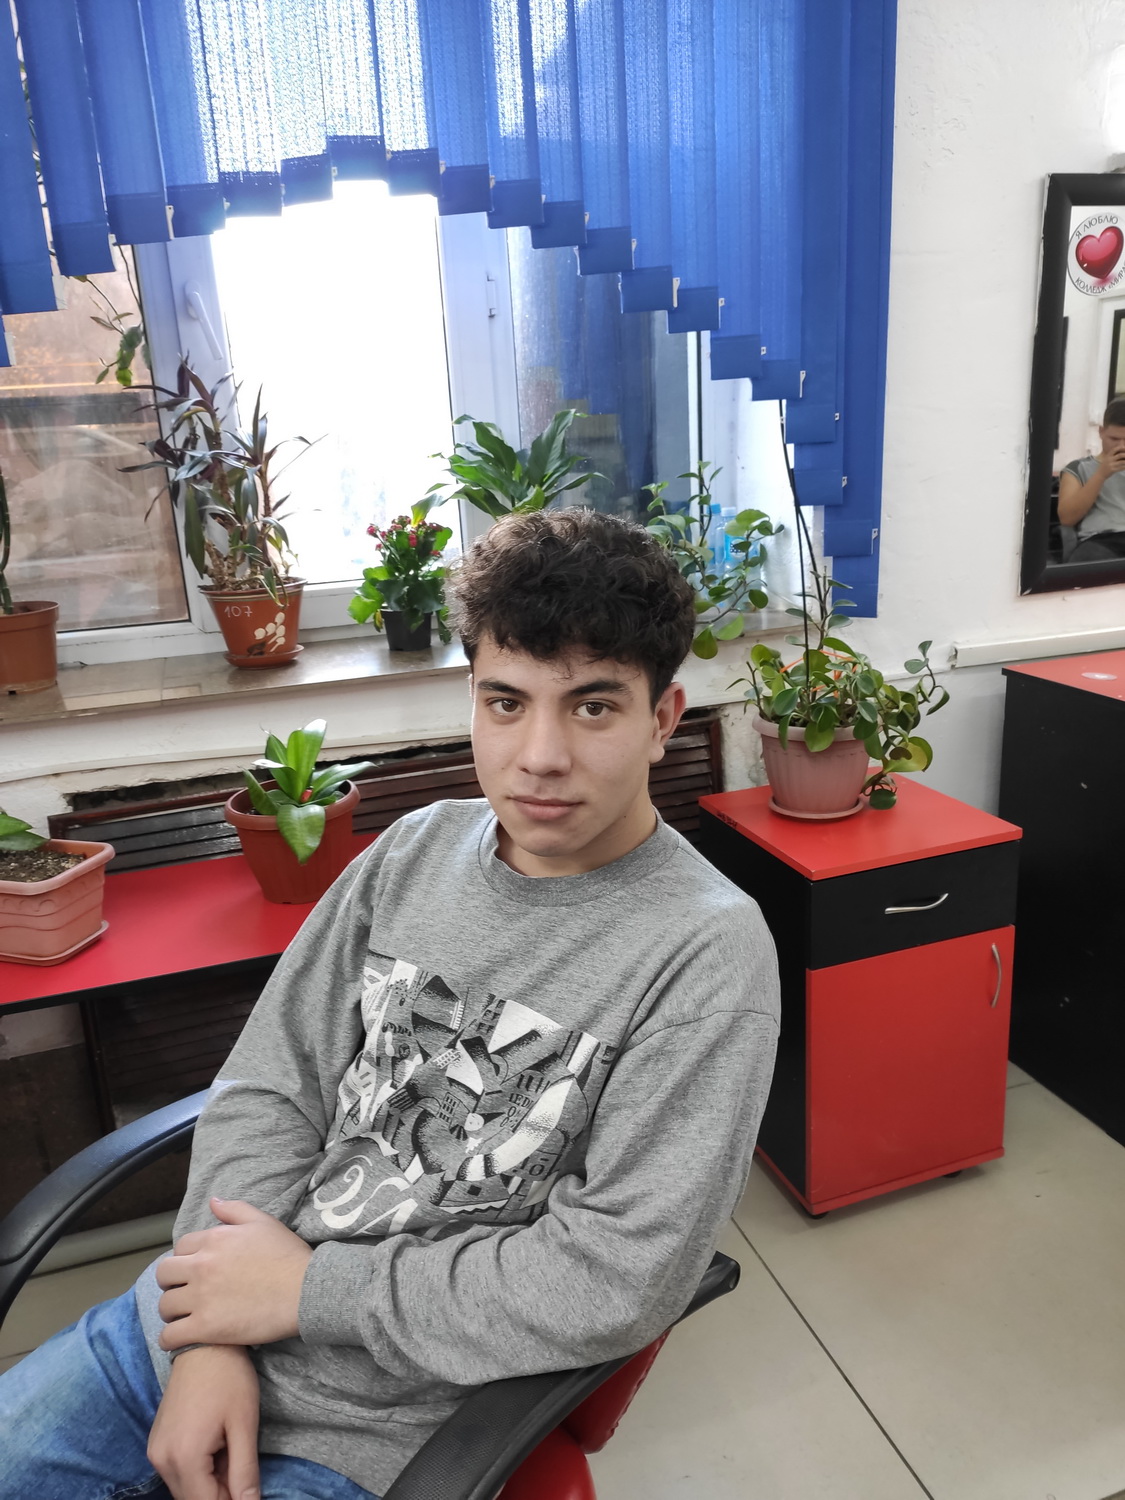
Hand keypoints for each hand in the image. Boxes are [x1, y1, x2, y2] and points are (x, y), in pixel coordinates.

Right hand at [147, 1344, 258, 1499]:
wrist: (204, 1344)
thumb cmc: (229, 1378)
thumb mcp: (243, 1425)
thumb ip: (244, 1472)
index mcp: (183, 1457)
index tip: (248, 1491)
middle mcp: (161, 1460)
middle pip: (192, 1499)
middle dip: (220, 1493)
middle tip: (242, 1470)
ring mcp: (155, 1451)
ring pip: (185, 1488)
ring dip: (210, 1483)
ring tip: (230, 1451)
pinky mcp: (156, 1443)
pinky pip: (178, 1472)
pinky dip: (199, 1471)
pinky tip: (217, 1447)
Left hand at [157, 1198, 312, 1348]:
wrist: (305, 1291)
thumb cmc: (287, 1256)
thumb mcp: (264, 1222)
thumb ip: (234, 1210)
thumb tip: (213, 1202)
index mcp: (214, 1240)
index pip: (180, 1247)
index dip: (185, 1258)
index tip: (194, 1269)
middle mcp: (202, 1267)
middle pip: (164, 1274)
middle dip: (171, 1283)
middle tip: (185, 1292)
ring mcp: (201, 1298)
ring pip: (164, 1306)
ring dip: (170, 1312)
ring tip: (182, 1317)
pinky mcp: (205, 1328)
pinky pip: (170, 1336)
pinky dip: (170, 1339)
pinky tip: (180, 1339)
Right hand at [1097, 444, 1124, 474]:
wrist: (1100, 474)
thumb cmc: (1105, 465)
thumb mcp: (1107, 458)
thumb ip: (1113, 455)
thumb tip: (1122, 452)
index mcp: (1108, 455)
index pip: (1115, 449)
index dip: (1121, 447)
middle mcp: (1109, 459)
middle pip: (1120, 455)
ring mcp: (1111, 465)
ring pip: (1122, 462)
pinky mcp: (1113, 470)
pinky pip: (1121, 468)